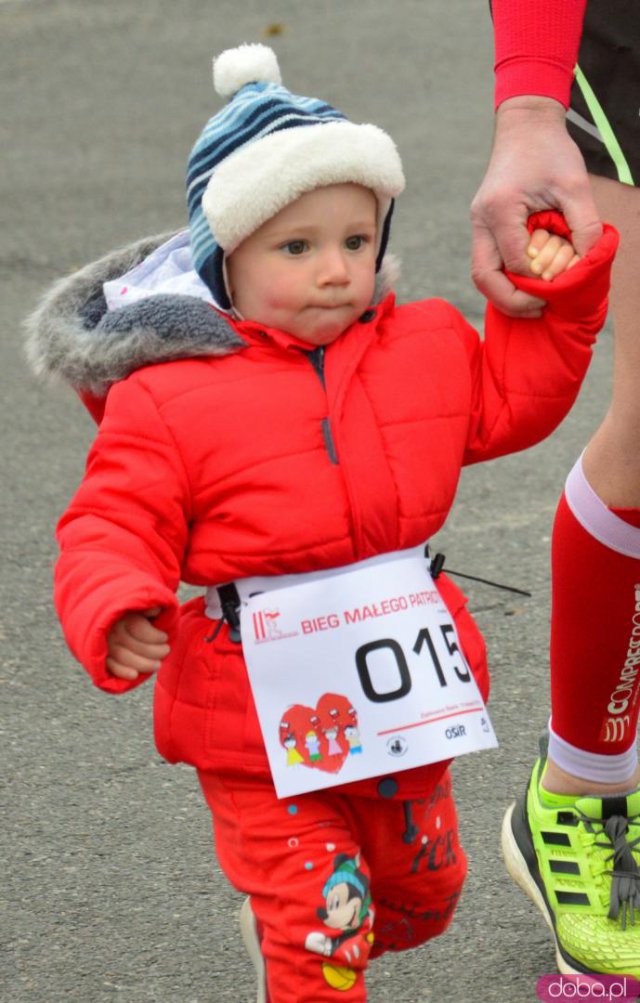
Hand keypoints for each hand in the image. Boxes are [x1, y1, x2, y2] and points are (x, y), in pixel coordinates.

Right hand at [106, 607, 169, 680]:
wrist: (105, 622)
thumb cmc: (130, 615)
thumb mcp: (138, 607)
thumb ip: (147, 608)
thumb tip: (157, 609)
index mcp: (122, 616)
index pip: (139, 628)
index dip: (155, 636)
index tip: (165, 638)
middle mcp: (112, 630)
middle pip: (133, 644)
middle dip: (154, 651)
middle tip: (166, 650)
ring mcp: (106, 645)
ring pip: (123, 657)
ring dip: (143, 664)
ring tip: (158, 665)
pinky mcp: (102, 657)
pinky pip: (110, 666)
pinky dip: (121, 672)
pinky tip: (135, 675)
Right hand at [471, 96, 601, 316]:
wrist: (525, 126)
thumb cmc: (551, 151)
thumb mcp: (575, 185)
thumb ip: (585, 225)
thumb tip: (588, 263)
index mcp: (501, 208)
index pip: (515, 261)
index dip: (537, 281)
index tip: (561, 287)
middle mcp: (482, 219)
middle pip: (484, 276)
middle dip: (510, 300)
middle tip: (539, 308)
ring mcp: (478, 223)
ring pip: (481, 273)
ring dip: (504, 294)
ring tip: (533, 304)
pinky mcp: (483, 225)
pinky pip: (487, 263)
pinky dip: (504, 280)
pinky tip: (527, 285)